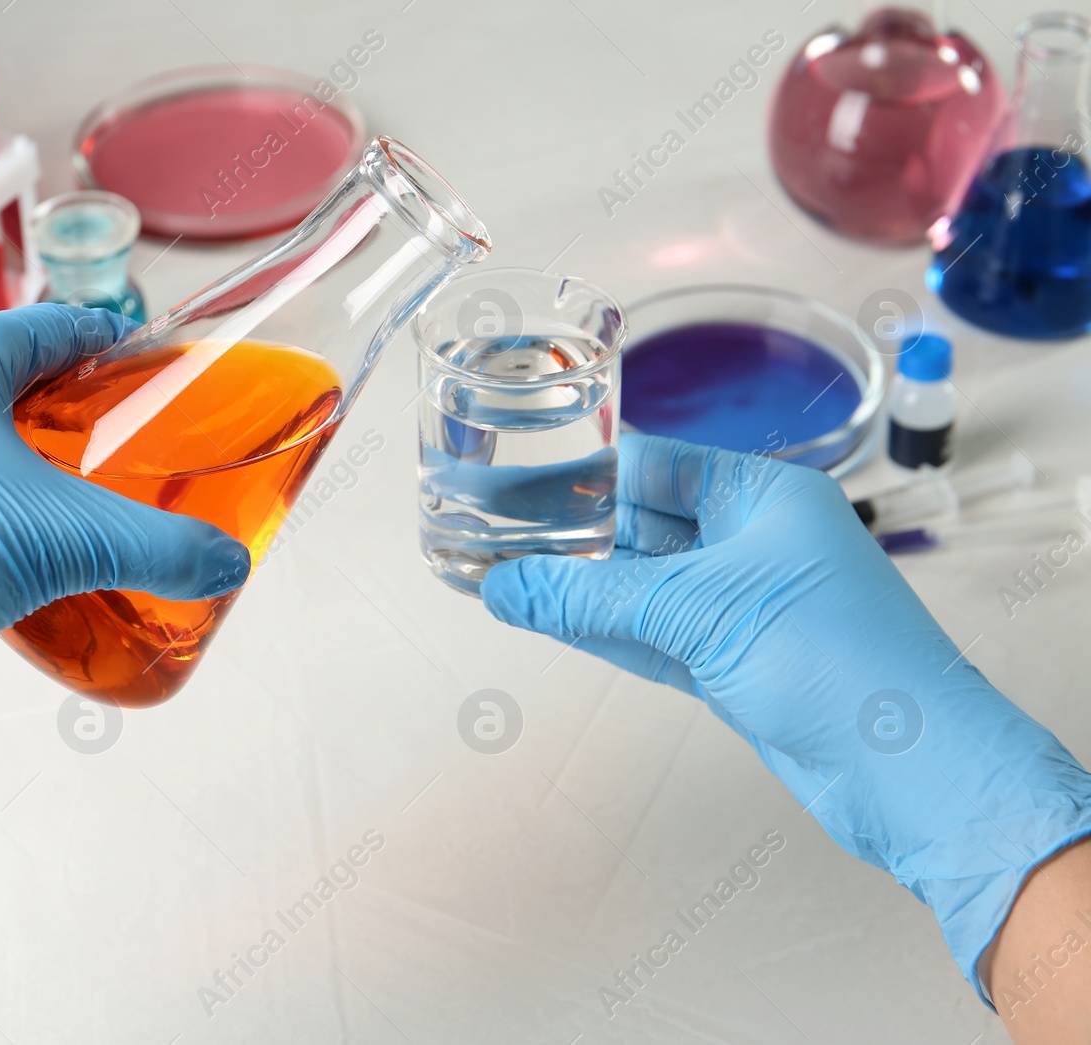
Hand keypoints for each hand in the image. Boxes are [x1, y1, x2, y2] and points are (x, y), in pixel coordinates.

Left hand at [0, 306, 250, 872]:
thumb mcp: (64, 543)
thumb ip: (159, 549)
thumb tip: (229, 564)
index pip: (57, 326)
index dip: (114, 346)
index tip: (149, 367)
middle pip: (7, 371)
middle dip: (67, 408)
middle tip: (119, 449)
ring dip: (13, 450)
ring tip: (61, 500)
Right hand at [481, 433, 1090, 999]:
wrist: (913, 772)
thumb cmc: (834, 660)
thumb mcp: (699, 610)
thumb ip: (592, 598)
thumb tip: (500, 586)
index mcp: (762, 495)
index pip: (651, 464)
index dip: (579, 471)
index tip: (509, 475)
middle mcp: (751, 541)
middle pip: (638, 524)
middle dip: (566, 532)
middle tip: (483, 532)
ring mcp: (740, 606)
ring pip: (637, 585)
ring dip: (572, 587)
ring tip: (494, 577)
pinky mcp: (730, 664)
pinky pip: (648, 635)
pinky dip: (597, 630)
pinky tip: (540, 619)